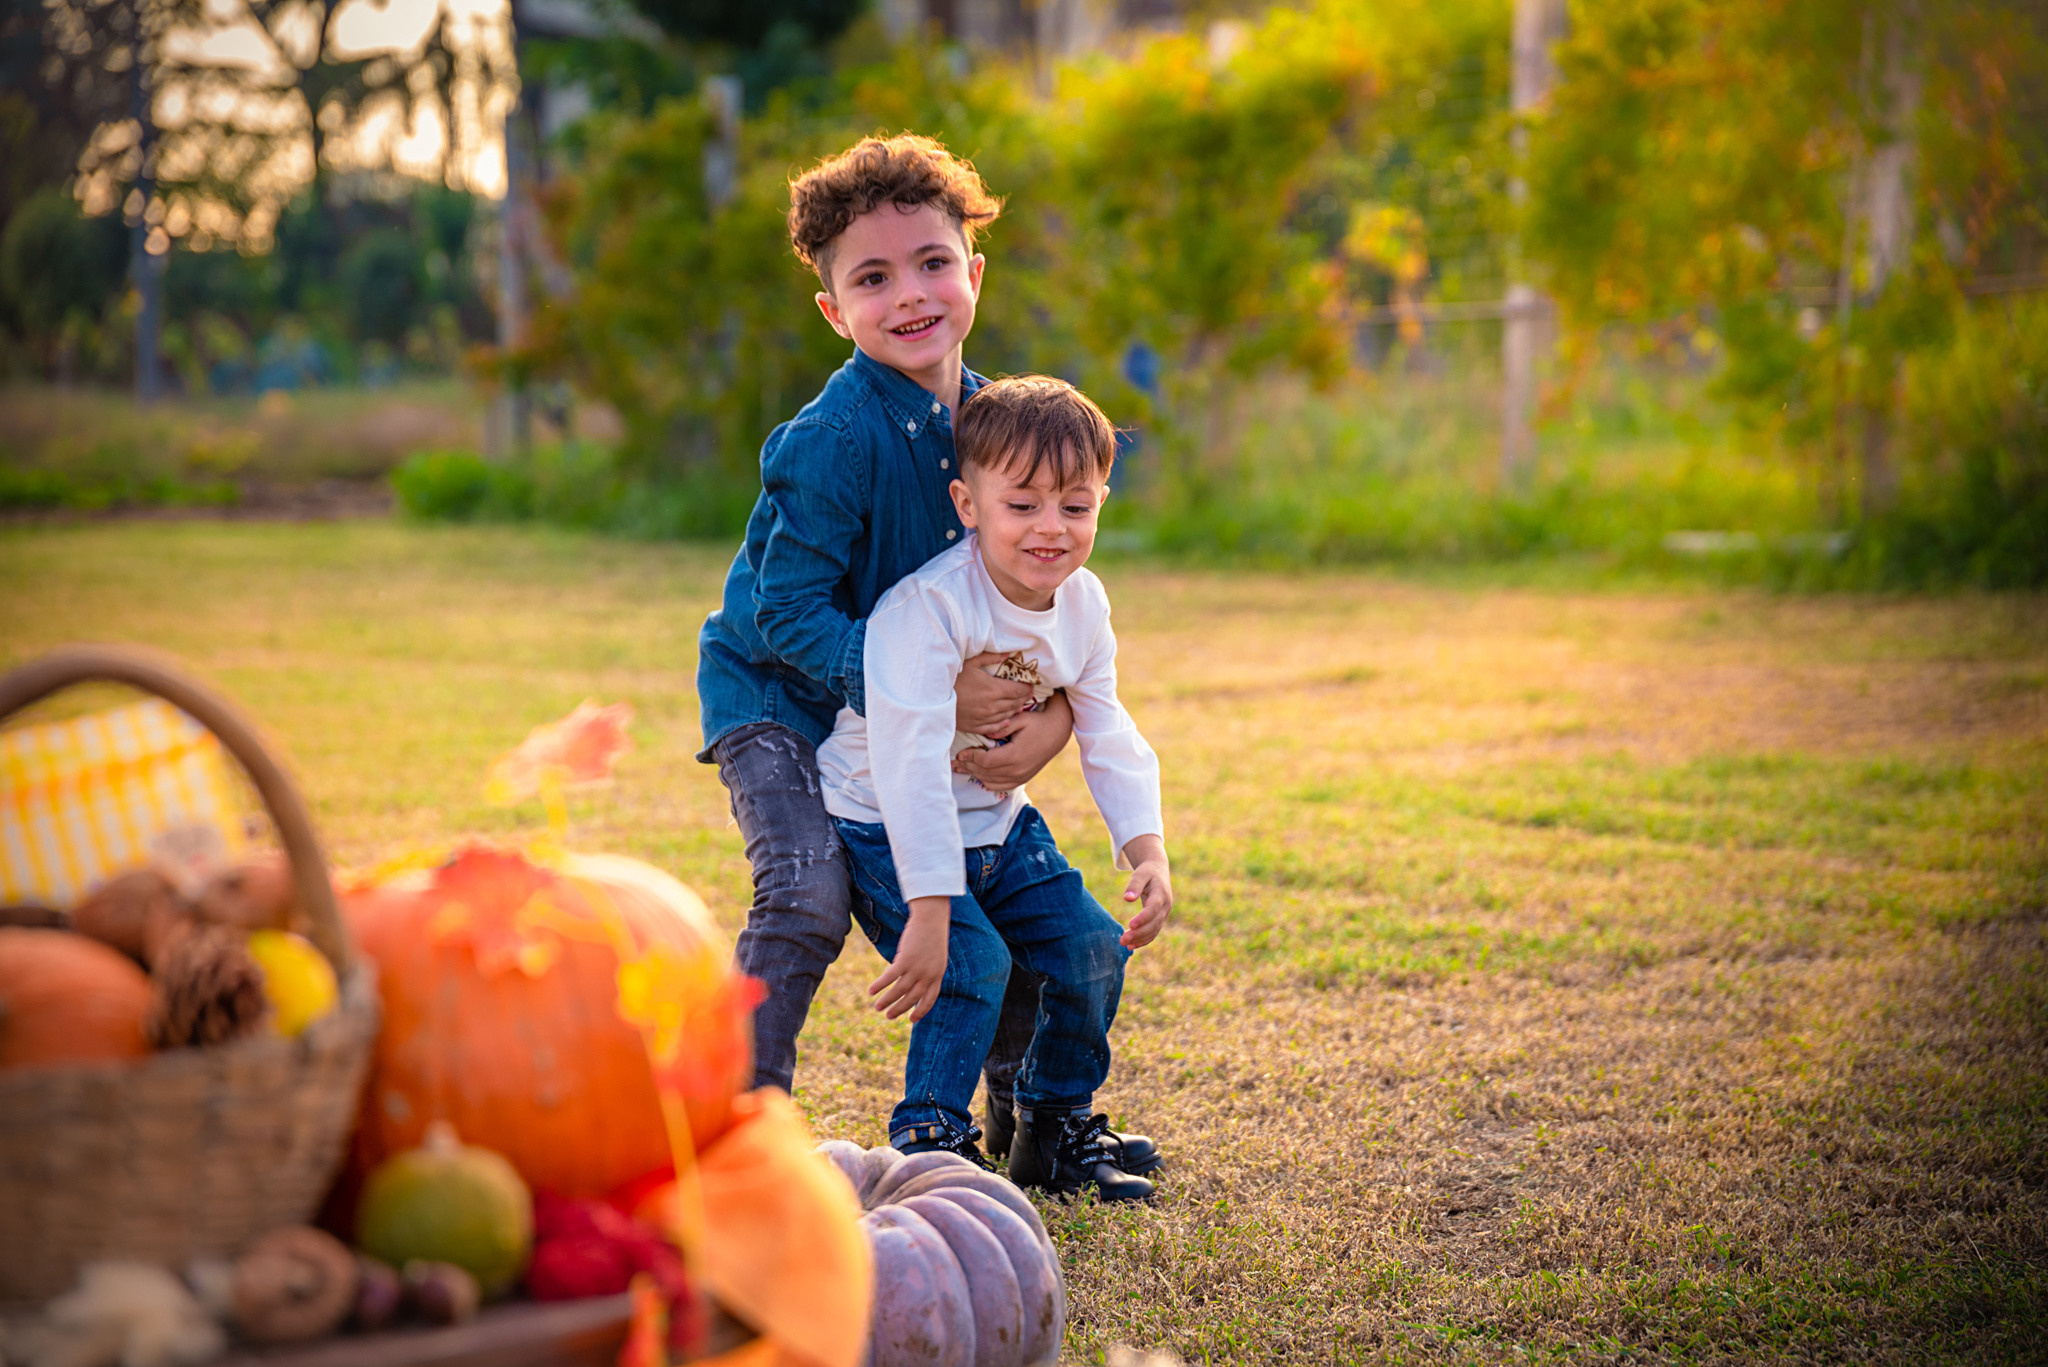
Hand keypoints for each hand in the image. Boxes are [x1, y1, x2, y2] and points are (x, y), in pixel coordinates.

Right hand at [869, 898, 949, 1021]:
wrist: (931, 918)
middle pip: (912, 998)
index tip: (912, 1020)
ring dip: (887, 1001)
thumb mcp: (936, 956)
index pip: (930, 999)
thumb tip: (917, 981)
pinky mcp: (905, 960)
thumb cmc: (932, 935)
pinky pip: (890, 977)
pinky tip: (871, 991)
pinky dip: (879, 985)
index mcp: (937, 975)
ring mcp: (917, 968)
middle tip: (888, 1016)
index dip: (921, 1011)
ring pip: (899, 990)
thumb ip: (929, 970)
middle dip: (899, 1009)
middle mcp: (928, 975)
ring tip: (877, 1007)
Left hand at [952, 691, 1072, 794]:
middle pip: (986, 773)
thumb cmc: (1037, 722)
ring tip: (963, 768)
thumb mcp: (1020, 719)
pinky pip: (1001, 786)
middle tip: (955, 762)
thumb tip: (985, 733)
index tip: (961, 753)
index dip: (971, 758)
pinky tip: (979, 775)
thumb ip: (1002, 726)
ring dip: (976, 775)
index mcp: (1015, 755)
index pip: (986, 761)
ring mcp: (1021, 776)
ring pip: (991, 781)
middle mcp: (1017, 770)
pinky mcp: (1023, 779)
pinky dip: (988, 782)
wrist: (1058, 732)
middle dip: (968, 767)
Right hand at [955, 652, 1039, 737]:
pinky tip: (1007, 720)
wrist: (933, 697)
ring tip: (1020, 704)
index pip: (1018, 690)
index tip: (1031, 685)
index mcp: (994, 689)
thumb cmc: (951, 677)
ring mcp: (984, 718)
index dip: (1027, 688)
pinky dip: (1003, 723)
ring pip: (1007, 715)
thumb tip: (1008, 654)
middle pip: (1015, 703)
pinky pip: (995, 727)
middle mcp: (992, 706)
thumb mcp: (970, 662)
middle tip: (1028, 694)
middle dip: (1024, 698)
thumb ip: (990, 657)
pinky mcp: (975, 726)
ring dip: (1016, 709)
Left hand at [1119, 834, 1171, 948]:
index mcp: (1161, 894)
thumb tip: (1127, 898)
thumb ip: (1134, 885)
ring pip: (1154, 930)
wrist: (1158, 871)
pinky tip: (1131, 945)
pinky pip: (1153, 932)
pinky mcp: (1159, 919)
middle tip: (1123, 940)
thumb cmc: (1147, 872)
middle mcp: (1165, 906)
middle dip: (1139, 933)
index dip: (1143, 918)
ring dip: (1140, 939)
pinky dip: (1143, 940)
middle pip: (1154, 923)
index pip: (1153, 908)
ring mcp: (1164, 914)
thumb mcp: (1140, 874)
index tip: (1130, 925)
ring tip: (1124, 944)